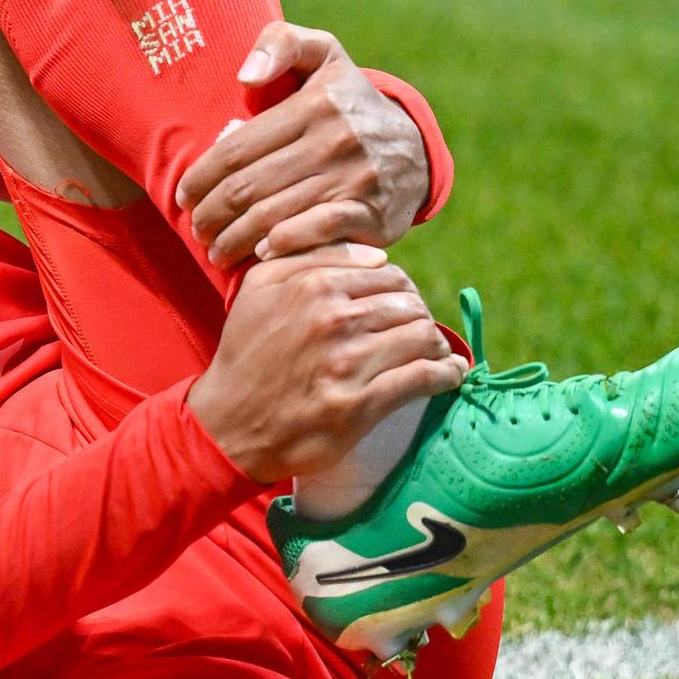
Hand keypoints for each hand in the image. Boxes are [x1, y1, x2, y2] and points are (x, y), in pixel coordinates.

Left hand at [174, 22, 431, 265]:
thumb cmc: (347, 101)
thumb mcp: (323, 55)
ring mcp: (355, 178)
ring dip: (234, 239)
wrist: (414, 148)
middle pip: (248, 187)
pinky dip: (282, 245)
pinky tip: (259, 254)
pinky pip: (316, 233)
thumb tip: (246, 77)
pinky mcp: (372, 214)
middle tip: (197, 231)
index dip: (201, 177)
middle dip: (211, 214)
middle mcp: (335, 139)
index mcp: (315, 103)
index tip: (183, 197)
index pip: (237, 149)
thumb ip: (281, 44)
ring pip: (272, 215)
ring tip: (216, 250)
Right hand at [185, 248, 467, 483]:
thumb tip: (376, 254)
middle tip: (418, 332)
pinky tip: (450, 374)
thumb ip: (309, 257)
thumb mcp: (258, 289)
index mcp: (313, 285)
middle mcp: (333, 319)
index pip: (388, 274)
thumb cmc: (246, 354)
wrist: (228, 425)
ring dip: (436, 345)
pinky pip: (423, 378)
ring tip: (436, 353)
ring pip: (422, 337)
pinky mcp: (360, 404)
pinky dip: (446, 374)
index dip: (401, 290)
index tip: (402, 307)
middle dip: (420, 316)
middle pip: (409, 304)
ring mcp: (348, 363)